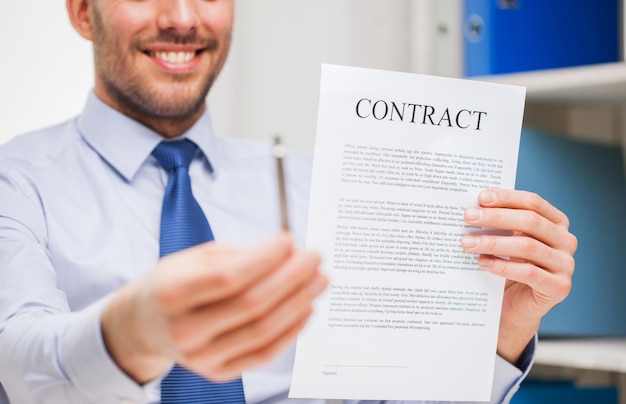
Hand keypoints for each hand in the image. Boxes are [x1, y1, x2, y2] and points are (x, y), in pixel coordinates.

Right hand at [101, 233, 327, 382]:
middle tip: (314, 258)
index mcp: (173, 293)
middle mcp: (185, 330)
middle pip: (252, 305)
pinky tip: (305, 308)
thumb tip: (286, 253)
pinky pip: (264, 353)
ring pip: (263, 331)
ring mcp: (202, 357)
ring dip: (299, 302)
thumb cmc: (171, 285)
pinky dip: (291, 330)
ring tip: (318, 281)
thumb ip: (238, 256)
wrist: (144, 325)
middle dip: (292, 277)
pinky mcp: (218, 372)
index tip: (289, 240)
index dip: (265, 258)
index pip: (229, 277)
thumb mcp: (193, 259)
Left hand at [461, 189, 576, 364]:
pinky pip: (528, 273)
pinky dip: (502, 266)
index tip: (481, 197)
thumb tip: (473, 205)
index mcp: (557, 223)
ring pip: (527, 246)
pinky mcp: (559, 287)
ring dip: (493, 242)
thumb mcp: (507, 240)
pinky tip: (482, 262)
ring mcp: (566, 264)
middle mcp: (566, 241)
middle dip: (496, 217)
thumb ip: (500, 222)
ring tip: (467, 242)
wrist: (515, 306)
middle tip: (469, 217)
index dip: (507, 197)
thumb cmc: (509, 266)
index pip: (533, 202)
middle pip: (530, 221)